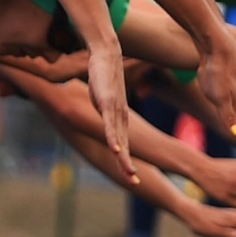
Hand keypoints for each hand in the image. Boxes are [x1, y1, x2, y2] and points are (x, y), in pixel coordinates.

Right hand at [85, 43, 136, 180]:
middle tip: (135, 183)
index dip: (126, 162)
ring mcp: (114, 110)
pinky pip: (110, 124)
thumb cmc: (103, 74)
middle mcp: (119, 116)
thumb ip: (101, 108)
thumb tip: (99, 113)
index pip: (122, 144)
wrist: (106, 53)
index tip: (133, 179)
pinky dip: (113, 138)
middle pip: (123, 146)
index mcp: (117, 118)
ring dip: (124, 157)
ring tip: (129, 173)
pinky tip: (116, 149)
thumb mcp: (101, 97)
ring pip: (119, 138)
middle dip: (128, 166)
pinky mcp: (107, 102)